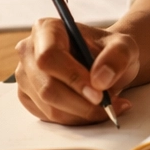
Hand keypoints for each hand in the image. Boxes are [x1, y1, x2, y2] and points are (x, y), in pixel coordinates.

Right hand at [14, 18, 138, 124]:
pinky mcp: (28, 97)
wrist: (104, 64)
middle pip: (47, 87)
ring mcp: (25, 76)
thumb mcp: (124, 47)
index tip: (98, 94)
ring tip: (108, 107)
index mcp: (46, 29)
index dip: (72, 78)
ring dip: (82, 114)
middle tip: (109, 106)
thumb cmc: (109, 51)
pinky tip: (92, 110)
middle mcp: (29, 51)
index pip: (49, 57)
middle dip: (81, 104)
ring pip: (49, 108)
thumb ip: (116, 58)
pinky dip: (75, 120)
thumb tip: (99, 80)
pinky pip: (50, 118)